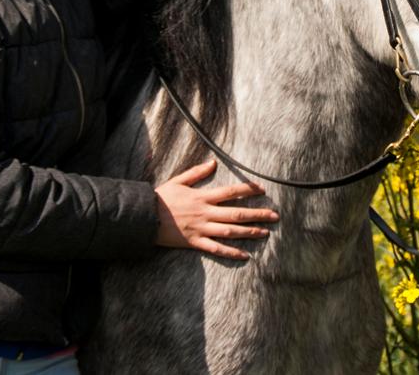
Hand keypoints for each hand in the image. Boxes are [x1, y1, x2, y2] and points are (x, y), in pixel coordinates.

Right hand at [154, 158, 278, 259]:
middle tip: (275, 216)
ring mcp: (201, 229)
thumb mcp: (178, 181)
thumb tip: (213, 163)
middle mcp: (205, 213)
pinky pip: (216, 249)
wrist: (144, 217)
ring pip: (230, 231)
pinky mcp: (195, 243)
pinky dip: (231, 253)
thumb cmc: (161, 198)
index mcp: (202, 197)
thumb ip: (197, 172)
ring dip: (249, 232)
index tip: (262, 190)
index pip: (230, 192)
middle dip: (257, 214)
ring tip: (265, 233)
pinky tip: (245, 256)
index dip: (247, 190)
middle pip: (236, 213)